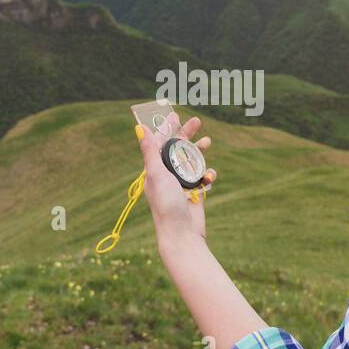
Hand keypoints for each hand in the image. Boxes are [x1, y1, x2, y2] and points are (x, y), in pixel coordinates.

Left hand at [136, 111, 216, 245]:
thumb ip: (150, 151)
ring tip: (207, 142)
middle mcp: (167, 175)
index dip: (166, 129)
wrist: (182, 234)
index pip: (159, 144)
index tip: (174, 115)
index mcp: (154, 170)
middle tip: (197, 122)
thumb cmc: (166, 204)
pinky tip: (209, 176)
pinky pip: (203, 177)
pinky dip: (207, 174)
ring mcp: (182, 184)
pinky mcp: (195, 193)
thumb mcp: (156, 174)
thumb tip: (139, 128)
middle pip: (178, 149)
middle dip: (187, 135)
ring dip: (199, 152)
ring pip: (192, 161)